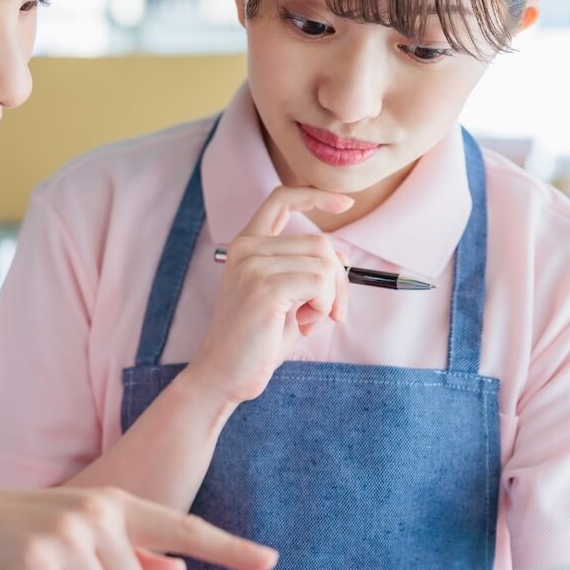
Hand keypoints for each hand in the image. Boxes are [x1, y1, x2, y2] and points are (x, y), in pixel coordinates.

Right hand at [189, 186, 352, 404]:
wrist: (224, 374)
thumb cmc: (256, 340)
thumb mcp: (283, 296)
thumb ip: (303, 270)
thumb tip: (342, 258)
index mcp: (247, 245)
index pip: (281, 199)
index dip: (316, 196)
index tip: (345, 203)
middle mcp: (247, 248)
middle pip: (320, 242)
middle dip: (340, 280)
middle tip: (330, 313)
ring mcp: (253, 265)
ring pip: (325, 264)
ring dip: (329, 298)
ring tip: (307, 321)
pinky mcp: (264, 287)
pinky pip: (319, 284)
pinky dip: (322, 307)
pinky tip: (303, 325)